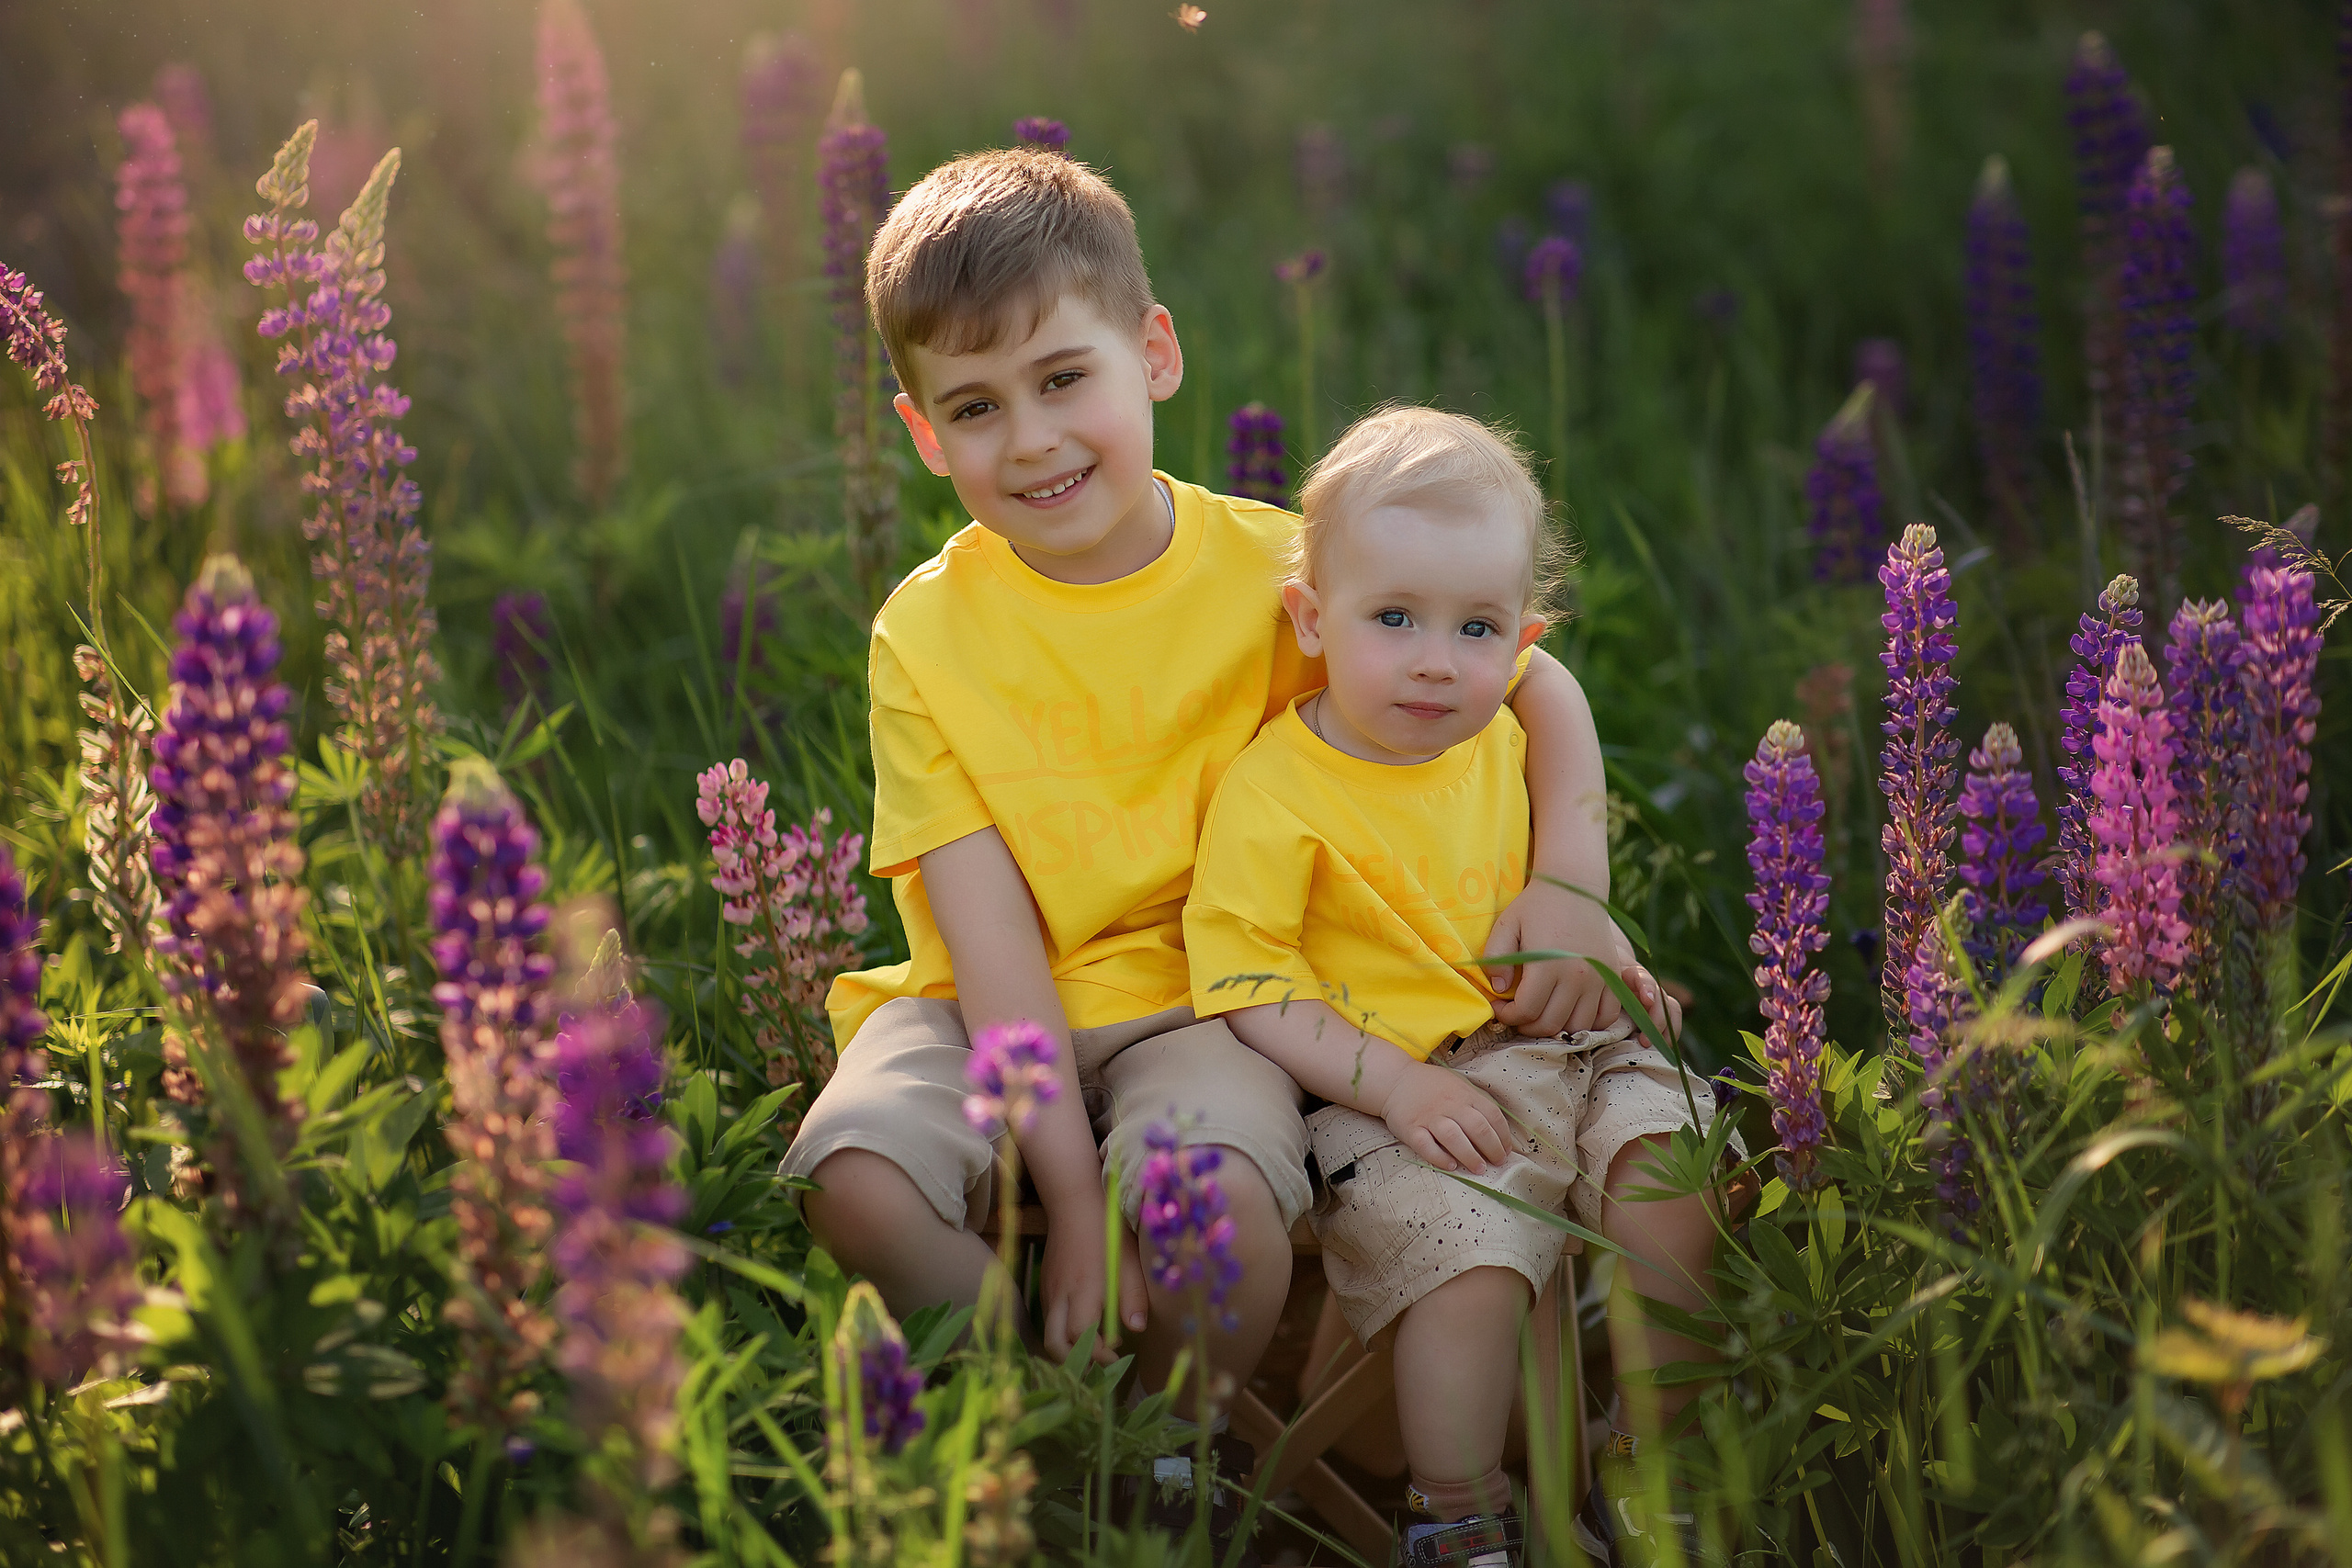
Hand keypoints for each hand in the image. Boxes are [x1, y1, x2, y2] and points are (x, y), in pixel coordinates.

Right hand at [1037, 1192, 1145, 1364]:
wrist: (1075, 1201)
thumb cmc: (1107, 1230)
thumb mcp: (1129, 1260)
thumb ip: (1133, 1296)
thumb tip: (1137, 1329)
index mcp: (1083, 1289)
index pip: (1080, 1336)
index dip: (1097, 1355)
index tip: (1116, 1358)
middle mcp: (1060, 1294)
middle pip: (1054, 1344)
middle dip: (1074, 1363)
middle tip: (1098, 1367)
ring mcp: (1049, 1290)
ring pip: (1048, 1333)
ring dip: (1066, 1349)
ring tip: (1092, 1353)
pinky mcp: (1045, 1284)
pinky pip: (1048, 1318)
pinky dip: (1061, 1332)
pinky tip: (1081, 1329)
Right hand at [1380, 1060, 1512, 1172]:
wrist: (1395, 1079)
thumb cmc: (1431, 1086)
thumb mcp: (1458, 1085)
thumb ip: (1476, 1103)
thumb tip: (1498, 1132)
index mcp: (1465, 1094)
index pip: (1492, 1115)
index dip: (1503, 1136)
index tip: (1506, 1151)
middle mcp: (1449, 1105)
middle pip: (1477, 1127)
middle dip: (1492, 1148)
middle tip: (1497, 1163)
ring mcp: (1429, 1117)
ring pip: (1453, 1137)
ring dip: (1469, 1155)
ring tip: (1479, 1169)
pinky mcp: (1411, 1129)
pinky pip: (1426, 1146)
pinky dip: (1439, 1158)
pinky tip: (1451, 1166)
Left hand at [1485, 877, 1636, 1036]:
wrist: (1575, 886)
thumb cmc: (1536, 906)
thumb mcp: (1506, 925)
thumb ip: (1496, 958)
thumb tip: (1499, 989)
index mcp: (1548, 964)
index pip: (1527, 1010)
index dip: (1508, 1016)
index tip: (1499, 1006)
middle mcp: (1577, 976)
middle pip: (1551, 1023)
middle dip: (1528, 1026)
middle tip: (1517, 1014)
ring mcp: (1599, 978)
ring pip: (1579, 1025)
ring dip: (1557, 1028)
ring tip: (1542, 1013)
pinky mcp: (1613, 975)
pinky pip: (1608, 1015)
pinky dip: (1591, 1023)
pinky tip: (1571, 1012)